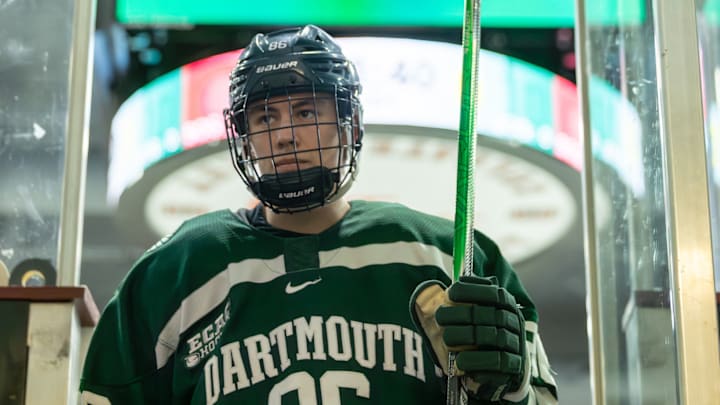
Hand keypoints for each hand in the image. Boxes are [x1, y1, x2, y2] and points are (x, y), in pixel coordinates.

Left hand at [410, 276, 526, 401]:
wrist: (500, 366)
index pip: (494, 293)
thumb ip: (460, 301)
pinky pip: (497, 362)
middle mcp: (514, 321)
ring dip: (465, 337)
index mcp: (506, 304)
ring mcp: (517, 343)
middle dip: (460, 314)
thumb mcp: (474, 313)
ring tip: (446, 338)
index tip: (450, 293)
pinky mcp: (514, 366)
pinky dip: (476, 361)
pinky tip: (459, 361)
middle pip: (489, 314)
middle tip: (439, 317)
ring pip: (493, 337)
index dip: (472, 291)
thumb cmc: (480, 333)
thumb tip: (431, 291)